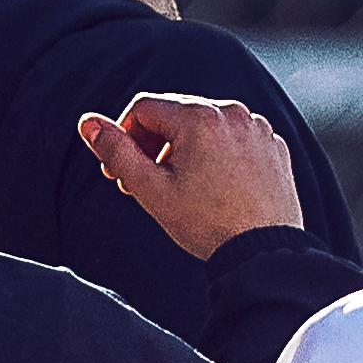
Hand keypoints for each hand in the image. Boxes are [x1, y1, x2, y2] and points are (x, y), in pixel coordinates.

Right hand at [80, 94, 306, 261]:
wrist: (264, 254)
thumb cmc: (210, 225)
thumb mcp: (151, 189)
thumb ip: (116, 151)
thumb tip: (89, 124)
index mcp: (200, 117)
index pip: (144, 108)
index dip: (124, 135)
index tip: (119, 167)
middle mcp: (232, 114)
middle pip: (176, 114)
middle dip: (154, 144)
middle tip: (144, 181)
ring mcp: (257, 129)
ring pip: (206, 126)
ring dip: (185, 149)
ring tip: (180, 187)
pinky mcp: (273, 146)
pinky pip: (235, 139)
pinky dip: (218, 155)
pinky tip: (213, 187)